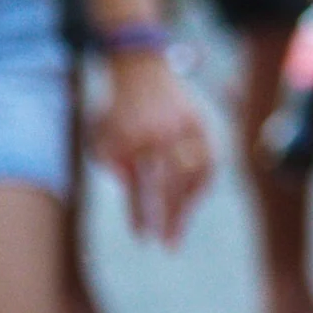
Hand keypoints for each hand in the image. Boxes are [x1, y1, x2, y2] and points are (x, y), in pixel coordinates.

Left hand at [90, 53, 213, 242]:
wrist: (140, 68)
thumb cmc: (116, 109)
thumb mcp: (103, 138)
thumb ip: (116, 166)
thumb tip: (135, 191)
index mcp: (135, 141)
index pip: (141, 187)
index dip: (142, 214)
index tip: (142, 237)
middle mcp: (163, 136)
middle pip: (172, 186)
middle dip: (171, 218)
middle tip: (168, 244)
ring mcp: (185, 128)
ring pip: (197, 173)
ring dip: (191, 203)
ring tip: (181, 226)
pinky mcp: (200, 122)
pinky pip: (210, 157)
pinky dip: (204, 181)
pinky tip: (195, 199)